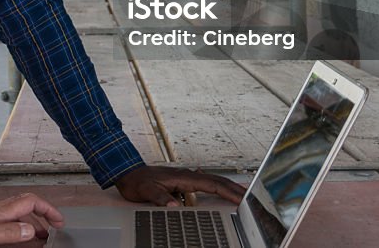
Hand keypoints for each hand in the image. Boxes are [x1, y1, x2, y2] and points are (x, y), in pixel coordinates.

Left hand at [0, 193, 63, 246]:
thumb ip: (8, 232)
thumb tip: (30, 229)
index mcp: (0, 211)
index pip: (31, 201)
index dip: (47, 209)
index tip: (59, 221)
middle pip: (27, 205)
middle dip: (44, 214)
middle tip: (55, 227)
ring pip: (19, 213)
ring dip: (33, 221)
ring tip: (42, 235)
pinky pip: (9, 221)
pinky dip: (21, 227)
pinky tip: (20, 236)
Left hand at [114, 165, 246, 205]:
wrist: (127, 173)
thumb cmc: (137, 181)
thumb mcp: (146, 191)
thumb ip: (160, 198)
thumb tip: (174, 206)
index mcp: (182, 177)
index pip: (211, 184)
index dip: (227, 191)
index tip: (241, 198)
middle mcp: (186, 175)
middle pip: (216, 180)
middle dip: (234, 188)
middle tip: (250, 197)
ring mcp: (185, 178)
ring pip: (212, 180)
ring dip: (227, 187)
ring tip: (242, 195)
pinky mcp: (182, 182)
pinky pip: (204, 184)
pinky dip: (216, 187)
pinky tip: (220, 192)